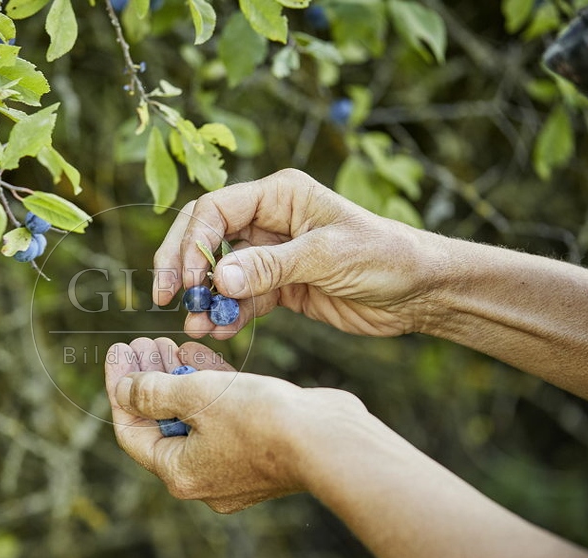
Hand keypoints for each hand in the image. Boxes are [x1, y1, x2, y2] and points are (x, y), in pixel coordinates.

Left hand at [103, 337, 367, 512]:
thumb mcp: (197, 396)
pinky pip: (220, 418)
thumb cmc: (262, 420)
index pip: (131, 429)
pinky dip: (208, 389)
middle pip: (160, 424)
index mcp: (179, 473)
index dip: (119, 388)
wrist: (330, 440)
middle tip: (143, 342)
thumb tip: (124, 390)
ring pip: (192, 418)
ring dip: (177, 380)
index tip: (118, 351)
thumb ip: (154, 391)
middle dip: (149, 380)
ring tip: (169, 343)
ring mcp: (232, 468)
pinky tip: (199, 356)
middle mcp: (202, 478)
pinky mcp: (257, 452)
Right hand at [153, 169, 443, 338]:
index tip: (185, 280)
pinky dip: (228, 315)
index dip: (192, 243)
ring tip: (195, 325)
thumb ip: (269, 266)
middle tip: (166, 297)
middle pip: (206, 238)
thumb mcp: (325, 256)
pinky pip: (242, 299)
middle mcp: (270, 220)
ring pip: (220, 273)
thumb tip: (217, 280)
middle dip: (183, 267)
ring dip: (204, 298)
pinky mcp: (281, 287)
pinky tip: (218, 332)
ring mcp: (273, 255)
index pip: (215, 210)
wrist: (422, 291)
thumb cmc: (384, 256)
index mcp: (278, 196)